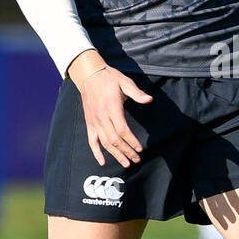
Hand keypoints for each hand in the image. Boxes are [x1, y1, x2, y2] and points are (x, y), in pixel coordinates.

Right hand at [67, 51, 152, 168]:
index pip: (122, 130)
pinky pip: (92, 141)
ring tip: (126, 163)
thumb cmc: (109, 78)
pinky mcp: (89, 123)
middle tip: (136, 159)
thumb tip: (149, 99)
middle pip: (115, 140)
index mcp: (112, 108)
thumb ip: (137, 93)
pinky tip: (102, 162)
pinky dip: (96, 152)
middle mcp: (102, 117)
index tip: (140, 149)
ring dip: (115, 155)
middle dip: (126, 151)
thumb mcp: (125, 82)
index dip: (131, 141)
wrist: (89, 75)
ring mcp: (94, 121)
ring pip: (105, 143)